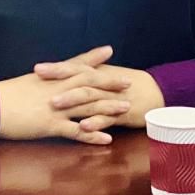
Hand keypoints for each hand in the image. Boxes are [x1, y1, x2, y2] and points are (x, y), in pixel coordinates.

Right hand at [0, 46, 133, 144]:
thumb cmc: (5, 95)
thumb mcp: (27, 82)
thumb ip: (43, 80)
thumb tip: (49, 76)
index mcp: (50, 78)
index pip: (76, 65)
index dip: (93, 58)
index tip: (110, 50)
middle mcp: (57, 90)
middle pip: (88, 83)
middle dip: (109, 82)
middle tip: (129, 81)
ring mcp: (55, 107)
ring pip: (87, 105)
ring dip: (108, 107)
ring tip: (126, 108)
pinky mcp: (50, 125)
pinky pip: (76, 131)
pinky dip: (93, 135)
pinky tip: (107, 139)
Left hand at [37, 53, 163, 135]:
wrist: (158, 92)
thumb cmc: (129, 85)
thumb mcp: (108, 77)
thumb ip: (89, 76)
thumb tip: (66, 77)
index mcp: (99, 73)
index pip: (74, 67)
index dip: (56, 68)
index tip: (37, 68)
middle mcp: (103, 84)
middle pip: (78, 79)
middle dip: (58, 79)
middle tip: (38, 79)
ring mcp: (112, 98)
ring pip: (90, 98)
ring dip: (72, 101)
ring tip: (54, 104)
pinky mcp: (121, 114)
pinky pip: (107, 119)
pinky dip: (95, 123)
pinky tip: (83, 127)